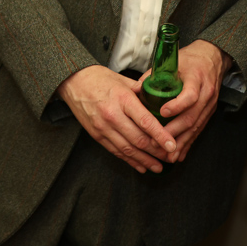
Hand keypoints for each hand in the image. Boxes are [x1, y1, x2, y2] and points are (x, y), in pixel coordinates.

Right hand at [57, 65, 176, 172]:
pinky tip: (141, 166)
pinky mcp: (96, 135)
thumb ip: (142, 91)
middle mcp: (112, 115)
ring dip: (145, 160)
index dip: (161, 136)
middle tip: (171, 157)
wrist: (73, 82)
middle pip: (139, 139)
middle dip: (157, 152)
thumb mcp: (123, 80)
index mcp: (122, 99)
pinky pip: (116, 152)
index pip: (146, 121)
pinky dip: (130, 161)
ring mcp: (103, 128)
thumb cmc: (101, 79)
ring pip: (128, 149)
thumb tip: (161, 98)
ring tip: (159, 167)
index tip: (173, 145)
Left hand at [145, 39, 228, 162]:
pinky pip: (199, 130)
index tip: (162, 112)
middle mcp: (206, 93)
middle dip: (175, 131)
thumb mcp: (173, 61)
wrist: (212, 57)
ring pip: (196, 126)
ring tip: (168, 155)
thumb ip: (153, 75)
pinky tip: (180, 154)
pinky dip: (189, 143)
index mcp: (196, 78)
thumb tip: (135, 89)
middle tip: (159, 142)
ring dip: (182, 142)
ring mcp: (210, 104)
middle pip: (192, 116)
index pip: (190, 95)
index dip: (177, 105)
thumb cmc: (190, 59)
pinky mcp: (210, 112)